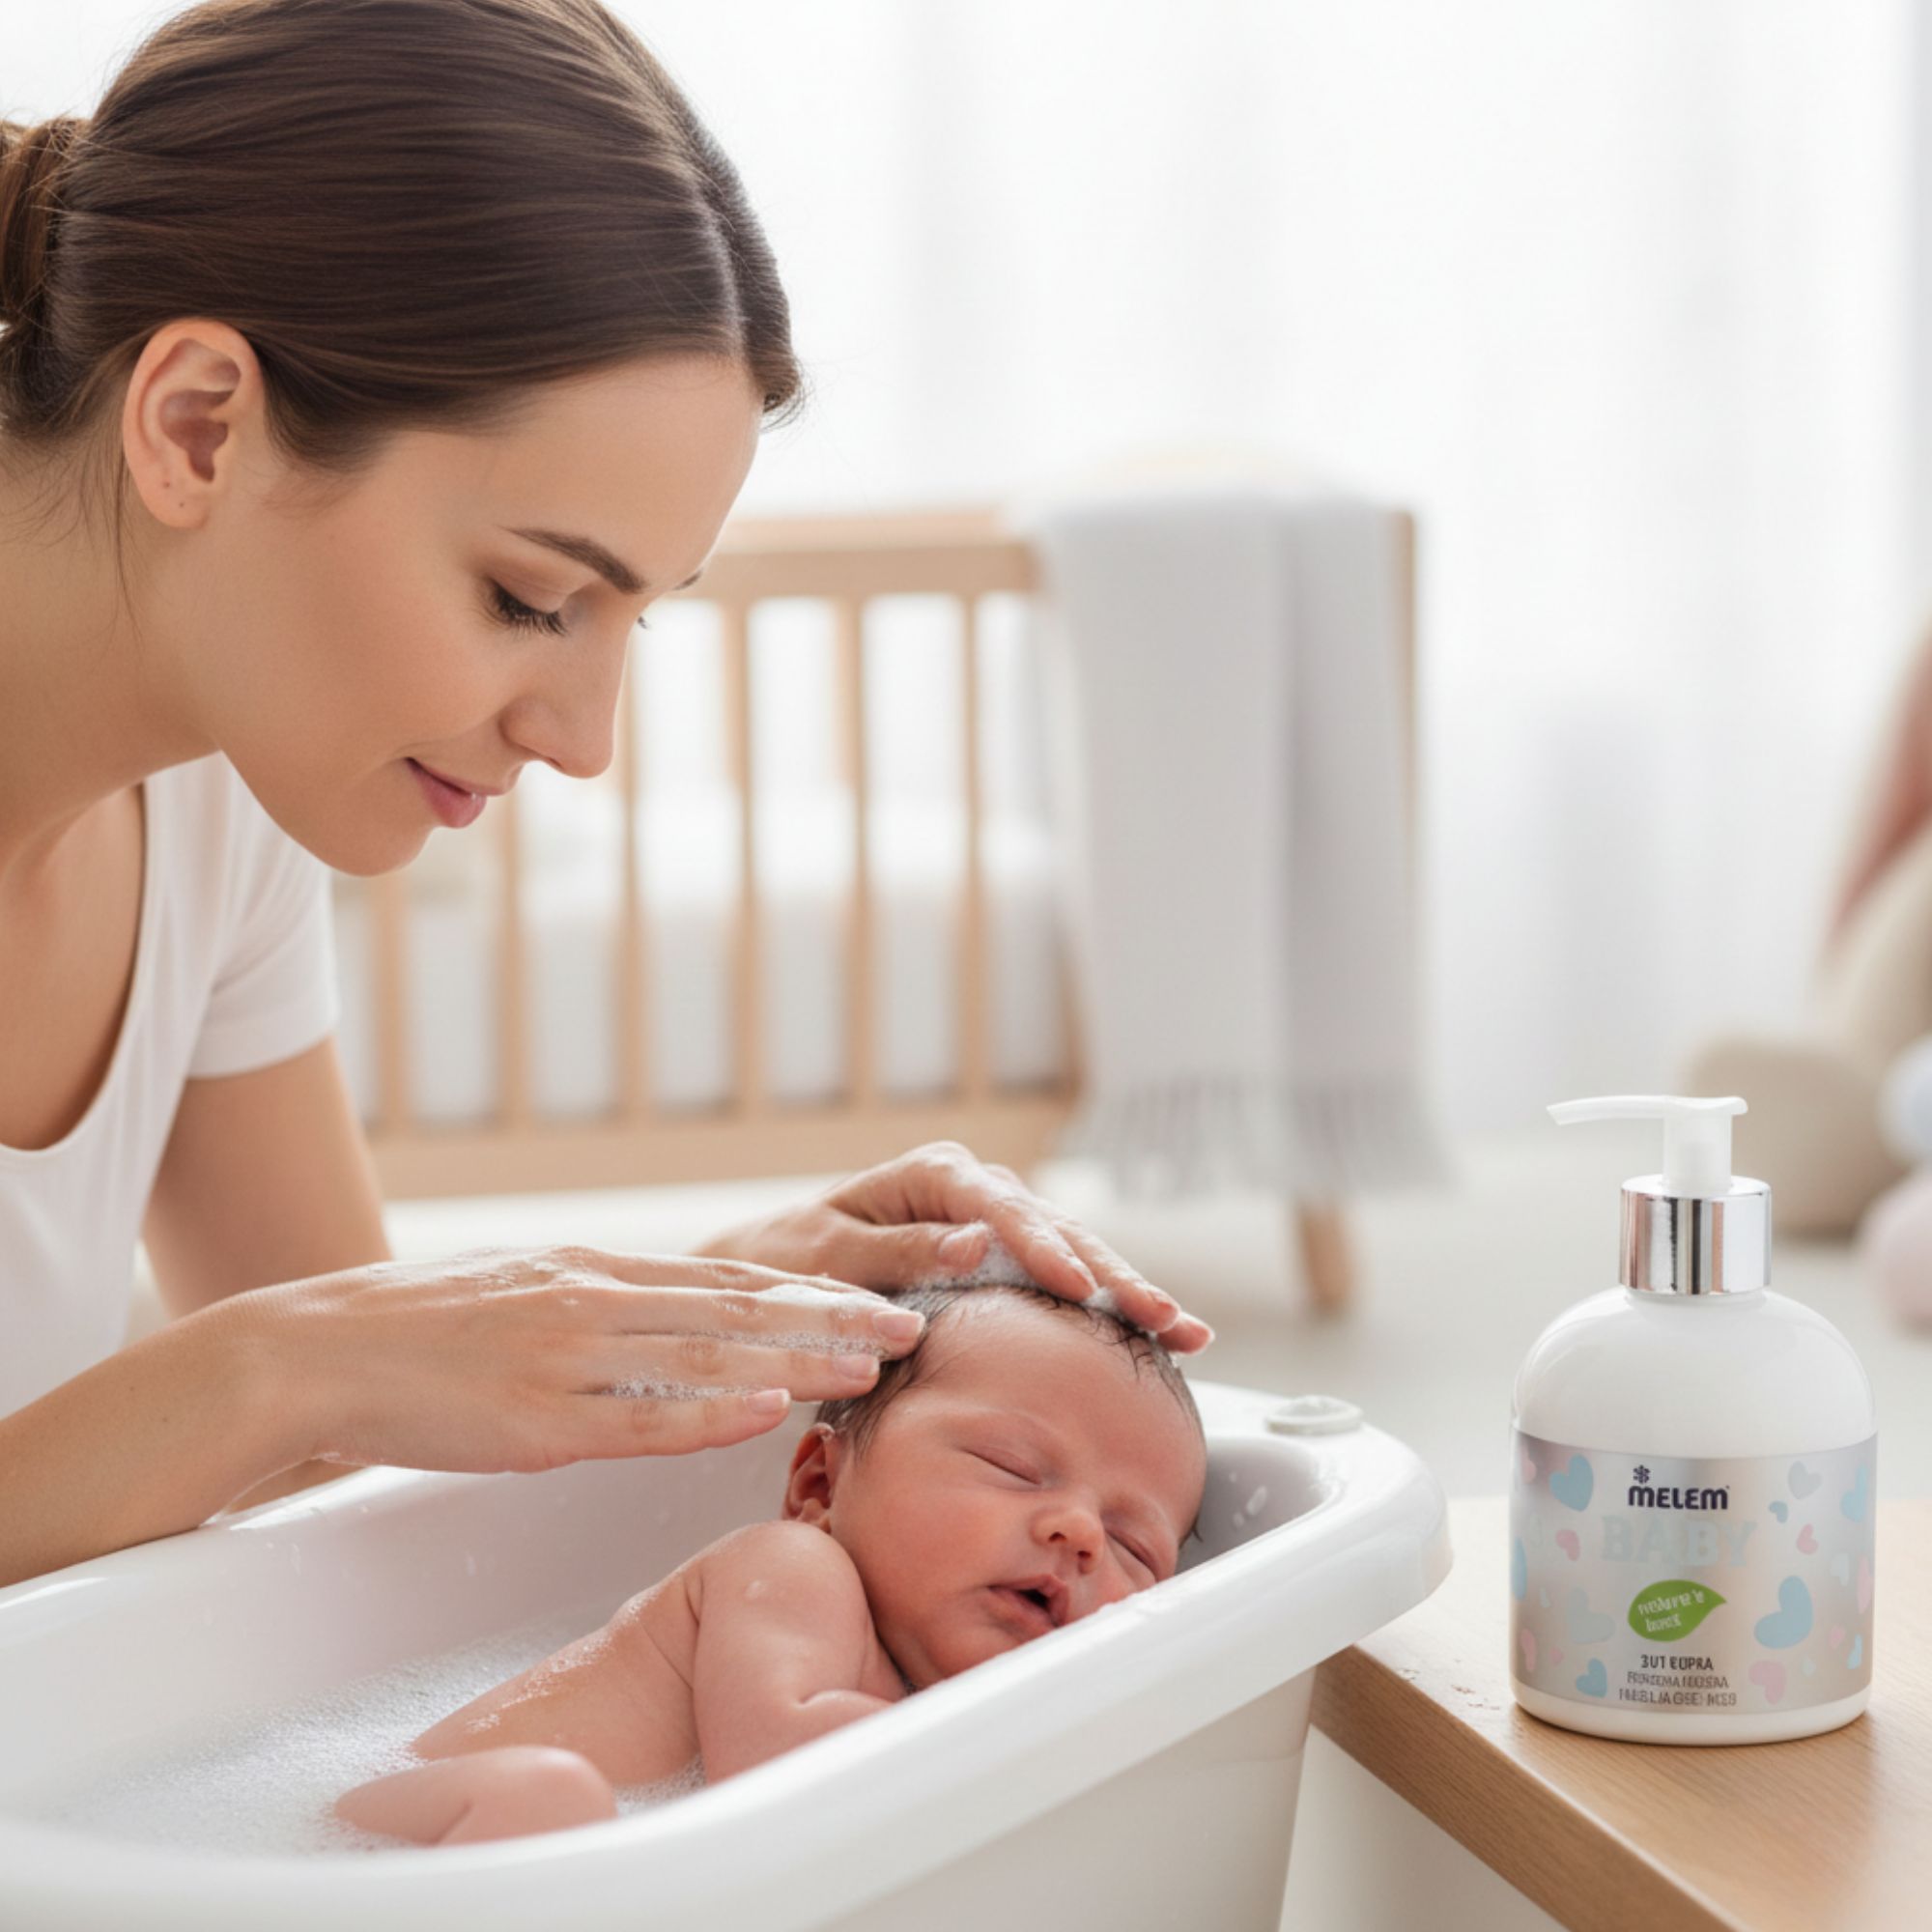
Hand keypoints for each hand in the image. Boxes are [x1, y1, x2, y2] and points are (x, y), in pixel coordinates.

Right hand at [239, 1247, 928, 1473]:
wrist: (321, 1349)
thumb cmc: (423, 1330)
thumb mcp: (527, 1295)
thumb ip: (603, 1310)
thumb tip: (672, 1329)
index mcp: (596, 1274)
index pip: (726, 1280)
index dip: (809, 1292)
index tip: (878, 1296)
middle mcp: (595, 1302)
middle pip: (736, 1309)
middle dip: (831, 1317)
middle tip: (912, 1324)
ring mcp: (566, 1357)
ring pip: (703, 1356)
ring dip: (795, 1359)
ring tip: (870, 1365)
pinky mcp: (533, 1418)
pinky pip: (635, 1415)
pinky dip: (706, 1411)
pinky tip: (764, 1410)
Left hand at [700, 1141, 1212, 1351]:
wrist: (775, 1266)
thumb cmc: (791, 1257)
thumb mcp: (830, 1253)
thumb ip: (898, 1250)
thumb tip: (973, 1241)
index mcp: (935, 1177)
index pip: (1002, 1211)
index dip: (1046, 1250)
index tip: (1081, 1289)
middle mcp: (978, 1191)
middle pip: (1059, 1232)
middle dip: (1116, 1276)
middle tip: (1166, 1318)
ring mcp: (999, 1223)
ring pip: (1077, 1255)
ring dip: (1131, 1293)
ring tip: (1187, 1332)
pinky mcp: (1009, 1258)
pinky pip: (1067, 1279)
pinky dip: (1113, 1308)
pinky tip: (1164, 1335)